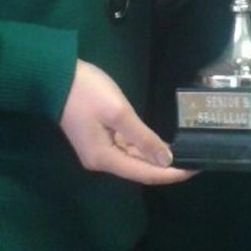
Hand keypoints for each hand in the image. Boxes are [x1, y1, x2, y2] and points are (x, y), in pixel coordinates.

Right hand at [60, 60, 192, 184]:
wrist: (55, 76)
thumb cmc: (88, 93)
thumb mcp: (119, 113)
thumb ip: (143, 138)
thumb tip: (166, 161)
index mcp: (104, 158)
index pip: (144, 173)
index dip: (171, 174)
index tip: (195, 169)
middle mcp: (101, 160)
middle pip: (138, 169)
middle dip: (166, 167)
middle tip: (194, 160)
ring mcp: (98, 149)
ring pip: (132, 159)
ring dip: (155, 158)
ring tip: (182, 154)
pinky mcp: (97, 137)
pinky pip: (124, 148)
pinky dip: (142, 148)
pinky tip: (158, 144)